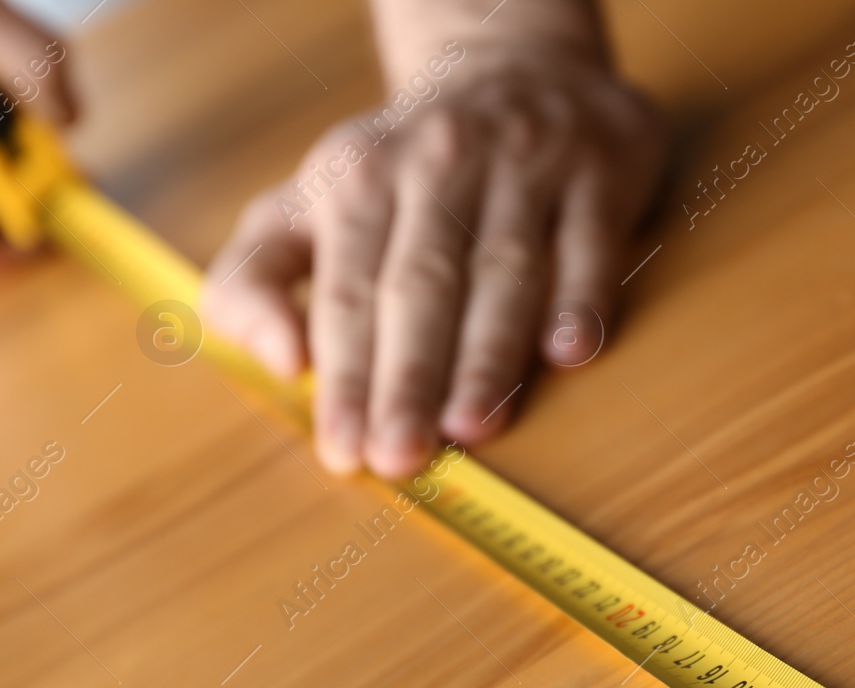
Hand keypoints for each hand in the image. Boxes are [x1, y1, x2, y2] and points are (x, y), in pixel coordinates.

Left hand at [202, 43, 663, 477]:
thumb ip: (254, 282)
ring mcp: (525, 162)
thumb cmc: (396, 175)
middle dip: (407, 377)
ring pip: (505, 270)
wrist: (511, 66)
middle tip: (401, 456)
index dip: (345, 376)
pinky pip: (591, 241)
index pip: (347, 292)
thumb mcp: (301, 208)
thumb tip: (280, 361)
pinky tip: (568, 354)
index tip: (344, 451)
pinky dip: (581, 297)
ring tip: (473, 427)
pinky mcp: (600, 168)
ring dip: (488, 353)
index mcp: (357, 177)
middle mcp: (439, 162)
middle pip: (421, 285)